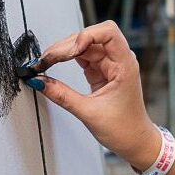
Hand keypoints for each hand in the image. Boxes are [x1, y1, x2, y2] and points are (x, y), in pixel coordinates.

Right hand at [34, 21, 161, 170]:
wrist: (135, 142)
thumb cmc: (124, 129)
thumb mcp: (89, 113)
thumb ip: (62, 95)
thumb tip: (39, 81)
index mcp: (125, 65)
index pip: (108, 32)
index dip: (86, 35)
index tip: (69, 52)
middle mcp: (118, 59)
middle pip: (90, 37)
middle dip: (65, 46)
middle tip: (44, 61)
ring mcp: (109, 64)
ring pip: (83, 45)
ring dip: (63, 52)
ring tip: (45, 63)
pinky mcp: (101, 70)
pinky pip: (82, 56)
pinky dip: (66, 59)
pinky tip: (53, 65)